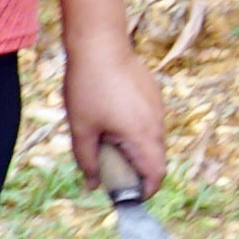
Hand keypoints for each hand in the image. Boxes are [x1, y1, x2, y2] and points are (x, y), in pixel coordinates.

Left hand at [67, 44, 170, 199]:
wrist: (100, 43)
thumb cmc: (88, 86)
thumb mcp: (81, 129)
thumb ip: (87, 161)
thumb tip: (94, 185)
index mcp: (142, 136)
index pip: (155, 175)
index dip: (145, 191)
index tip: (128, 196)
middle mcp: (156, 123)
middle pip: (155, 158)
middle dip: (136, 170)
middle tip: (111, 169)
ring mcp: (157, 106)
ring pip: (151, 138)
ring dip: (135, 147)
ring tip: (107, 138)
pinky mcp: (153, 93)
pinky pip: (148, 119)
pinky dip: (135, 128)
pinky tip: (112, 114)